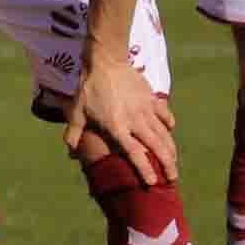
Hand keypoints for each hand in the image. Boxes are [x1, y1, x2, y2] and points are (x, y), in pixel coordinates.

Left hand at [65, 50, 174, 183]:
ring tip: (174, 162)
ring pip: (164, 134)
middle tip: (172, 178)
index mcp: (117, 127)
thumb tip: (70, 154)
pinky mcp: (152, 98)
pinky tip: (170, 131)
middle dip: (167, 164)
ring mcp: (146, 109)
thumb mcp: (77, 112)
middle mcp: (135, 120)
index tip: (152, 183)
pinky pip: (165, 114)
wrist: (105, 61)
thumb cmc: (89, 89)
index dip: (144, 169)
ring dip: (171, 149)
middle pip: (156, 147)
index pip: (134, 153)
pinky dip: (169, 124)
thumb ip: (74, 134)